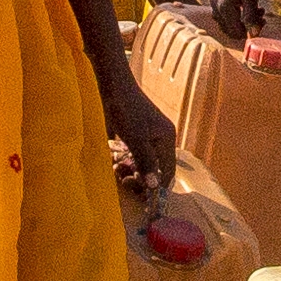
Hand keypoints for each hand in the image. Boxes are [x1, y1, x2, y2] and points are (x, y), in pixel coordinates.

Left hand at [106, 70, 178, 193]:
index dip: (156, 185)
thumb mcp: (136, 139)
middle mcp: (161, 138)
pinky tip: (114, 160)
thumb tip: (154, 186)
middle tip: (124, 179)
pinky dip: (125, 160)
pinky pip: (134, 154)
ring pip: (143, 162)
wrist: (113, 85)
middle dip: (140, 177)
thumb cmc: (126, 110)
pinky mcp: (135, 133)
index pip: (168, 171)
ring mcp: (148, 135)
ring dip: (130, 169)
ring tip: (117, 169)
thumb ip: (146, 162)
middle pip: (155, 168)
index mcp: (167, 139)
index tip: (140, 194)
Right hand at [206, 0, 262, 43]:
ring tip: (258, 11)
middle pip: (231, 30)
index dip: (250, 32)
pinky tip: (249, 7)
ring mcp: (214, 4)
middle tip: (262, 17)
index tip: (263, 22)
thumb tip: (254, 34)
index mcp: (224, 8)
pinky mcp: (216, 0)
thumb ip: (251, 16)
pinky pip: (225, 16)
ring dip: (243, 22)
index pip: (236, 32)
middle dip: (247, 27)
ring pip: (228, 23)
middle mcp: (216, 8)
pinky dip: (237, 16)